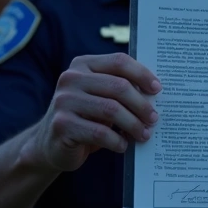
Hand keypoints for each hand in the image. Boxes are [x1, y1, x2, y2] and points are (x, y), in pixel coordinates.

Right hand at [25, 53, 160, 173]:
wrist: (50, 144)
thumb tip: (155, 94)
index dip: (142, 74)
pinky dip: (117, 141)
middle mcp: (70, 78)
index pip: (119, 61)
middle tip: (154, 119)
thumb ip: (119, 89)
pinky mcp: (62, 125)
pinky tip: (123, 145)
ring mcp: (63, 101)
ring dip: (133, 125)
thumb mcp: (100, 97)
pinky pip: (100, 133)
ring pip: (111, 110)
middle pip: (118, 86)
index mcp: (82, 65)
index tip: (157, 89)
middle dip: (141, 104)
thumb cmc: (85, 118)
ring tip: (144, 134)